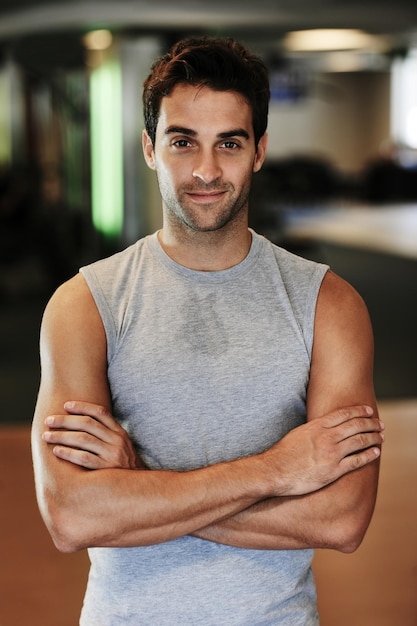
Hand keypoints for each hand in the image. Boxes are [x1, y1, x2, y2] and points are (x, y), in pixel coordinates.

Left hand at [42, 401, 143, 469]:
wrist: (138, 488)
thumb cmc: (124, 466)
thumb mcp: (121, 446)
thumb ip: (107, 434)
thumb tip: (82, 423)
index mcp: (120, 432)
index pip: (100, 412)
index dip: (82, 406)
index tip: (66, 406)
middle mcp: (117, 441)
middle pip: (88, 424)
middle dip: (65, 421)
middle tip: (49, 421)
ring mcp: (113, 454)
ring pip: (83, 439)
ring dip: (62, 436)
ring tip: (47, 436)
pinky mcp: (107, 469)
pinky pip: (84, 458)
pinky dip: (68, 453)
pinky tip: (57, 451)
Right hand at [262, 405, 383, 496]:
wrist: (275, 470)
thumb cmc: (283, 453)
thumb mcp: (298, 433)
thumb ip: (313, 429)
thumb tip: (321, 427)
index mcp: (317, 426)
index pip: (344, 414)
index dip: (359, 411)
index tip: (369, 410)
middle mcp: (327, 437)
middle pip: (356, 426)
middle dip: (371, 423)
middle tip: (380, 424)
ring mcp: (332, 453)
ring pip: (360, 441)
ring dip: (373, 437)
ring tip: (381, 436)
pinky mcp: (333, 470)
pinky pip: (357, 461)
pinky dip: (368, 455)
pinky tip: (375, 452)